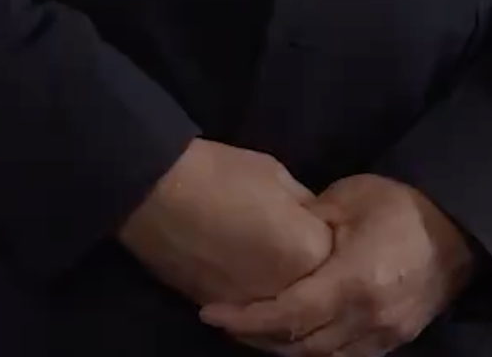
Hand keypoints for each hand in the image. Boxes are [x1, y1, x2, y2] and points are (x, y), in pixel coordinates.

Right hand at [118, 139, 334, 309]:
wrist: (152, 188)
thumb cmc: (218, 172)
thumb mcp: (276, 176)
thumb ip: (304, 208)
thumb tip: (311, 221)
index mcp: (311, 251)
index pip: (339, 260)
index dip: (330, 245)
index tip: (320, 231)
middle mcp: (289, 288)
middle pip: (316, 299)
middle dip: (314, 283)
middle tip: (298, 261)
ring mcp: (253, 304)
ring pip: (282, 320)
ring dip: (286, 309)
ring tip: (281, 289)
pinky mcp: (219, 309)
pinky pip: (250, 320)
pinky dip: (254, 313)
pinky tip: (252, 298)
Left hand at [200, 175, 478, 356]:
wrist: (461, 231)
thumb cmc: (398, 207)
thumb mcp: (344, 200)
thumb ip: (303, 225)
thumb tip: (267, 238)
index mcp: (354, 281)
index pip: (289, 314)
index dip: (246, 319)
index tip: (210, 313)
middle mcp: (370, 317)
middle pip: (302, 345)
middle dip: (257, 337)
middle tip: (225, 322)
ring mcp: (387, 334)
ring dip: (285, 349)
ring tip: (251, 331)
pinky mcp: (397, 340)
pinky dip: (317, 352)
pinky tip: (293, 338)